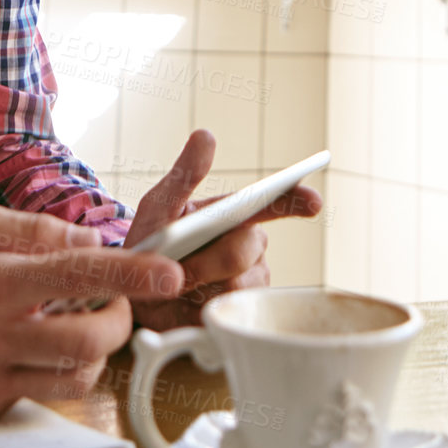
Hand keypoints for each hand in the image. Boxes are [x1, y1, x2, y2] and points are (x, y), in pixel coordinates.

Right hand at [0, 201, 183, 419]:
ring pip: (73, 378)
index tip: (169, 272)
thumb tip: (88, 238)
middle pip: (89, 340)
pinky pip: (38, 396)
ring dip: (93, 351)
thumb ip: (34, 229)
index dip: (131, 273)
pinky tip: (33, 345)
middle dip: (120, 320)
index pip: (78, 274)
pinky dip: (51, 370)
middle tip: (114, 301)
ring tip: (78, 323)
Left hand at [127, 130, 324, 332]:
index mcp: (236, 214)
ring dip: (202, 286)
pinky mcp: (241, 312)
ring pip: (239, 284)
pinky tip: (190, 303)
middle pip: (245, 250)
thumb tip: (206, 134)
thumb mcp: (160, 204)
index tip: (312, 201)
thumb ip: (184, 174)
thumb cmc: (152, 242)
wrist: (135, 293)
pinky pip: (231, 310)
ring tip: (180, 284)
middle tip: (181, 267)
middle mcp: (250, 245)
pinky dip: (203, 308)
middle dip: (208, 259)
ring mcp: (250, 281)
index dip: (296, 200)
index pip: (274, 203)